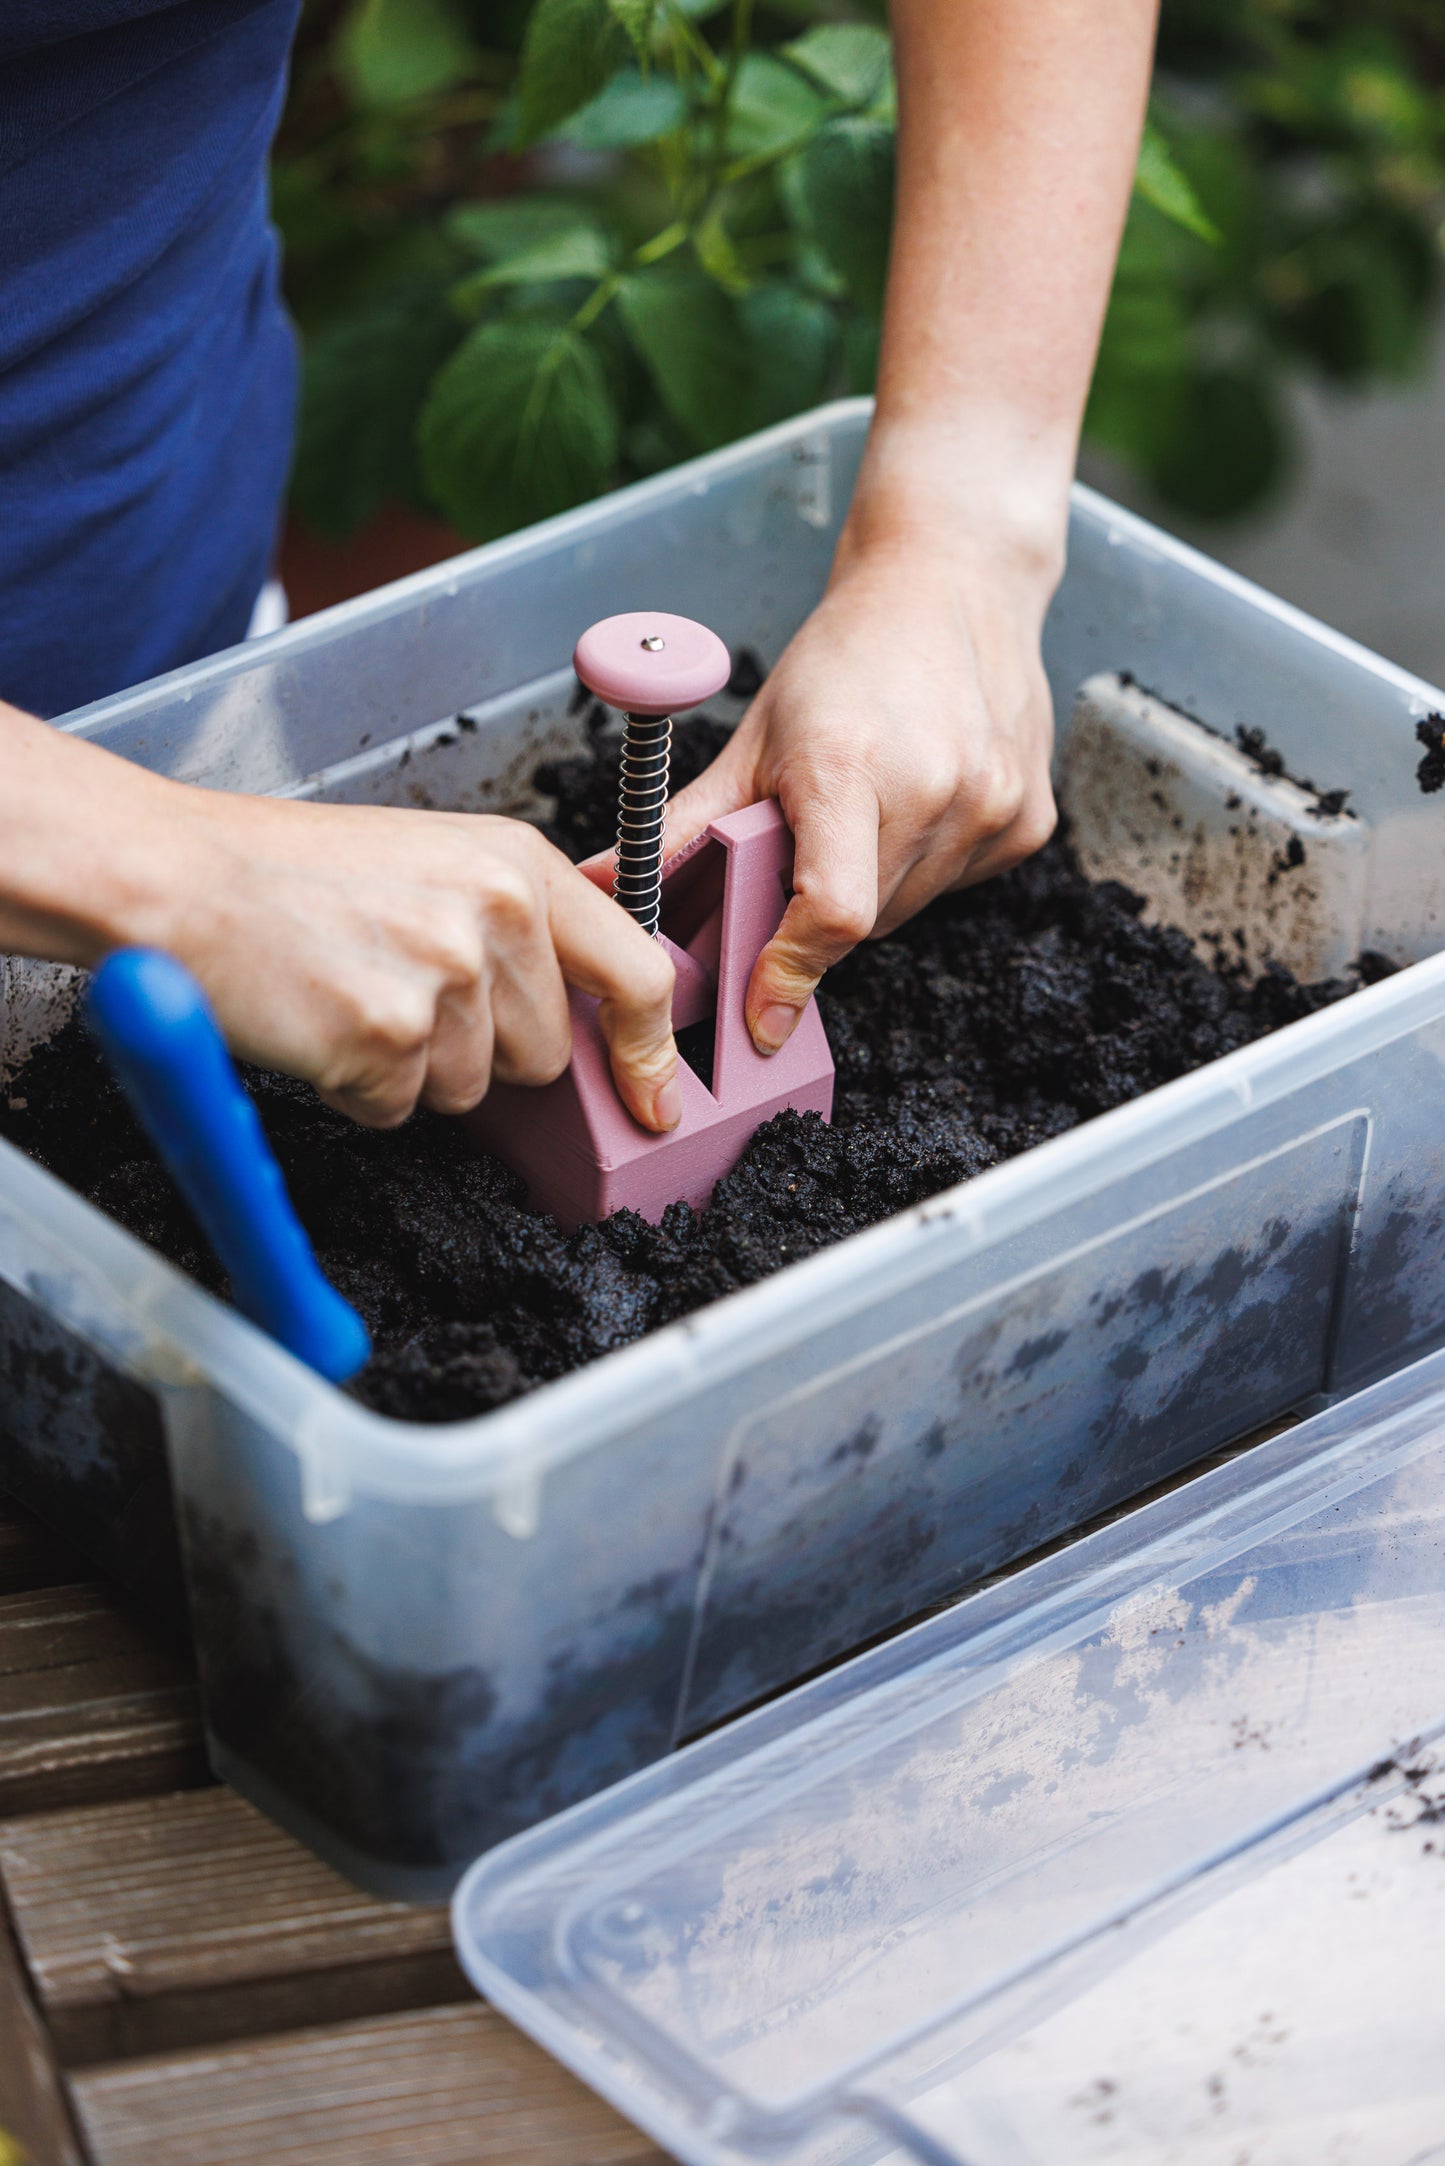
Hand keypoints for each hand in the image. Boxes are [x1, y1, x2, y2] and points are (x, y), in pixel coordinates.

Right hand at [0, 699, 680, 1133]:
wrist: (177, 879)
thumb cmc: (289, 873)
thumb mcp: (432, 860)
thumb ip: (512, 924)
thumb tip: (572, 1016)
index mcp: (518, 862)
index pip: (634, 972)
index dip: (646, 1049)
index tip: (653, 1097)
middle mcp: (495, 914)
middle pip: (544, 1052)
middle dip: (481, 1049)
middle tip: (397, 991)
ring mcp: (444, 977)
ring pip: (470, 1088)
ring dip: (411, 1069)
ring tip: (347, 996)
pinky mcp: (388, 1038)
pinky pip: (399, 1109)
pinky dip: (357, 1089)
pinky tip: (318, 1024)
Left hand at [600, 525, 1057, 1053]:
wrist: (953, 583)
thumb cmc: (844, 659)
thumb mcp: (753, 739)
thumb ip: (680, 828)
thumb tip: (600, 888)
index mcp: (851, 769)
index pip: (828, 913)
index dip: (790, 973)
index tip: (760, 1018)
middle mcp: (936, 790)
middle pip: (862, 924)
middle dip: (817, 915)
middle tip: (805, 851)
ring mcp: (992, 808)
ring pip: (910, 911)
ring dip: (874, 888)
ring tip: (865, 812)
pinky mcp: (1029, 822)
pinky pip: (958, 885)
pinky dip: (927, 865)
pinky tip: (920, 801)